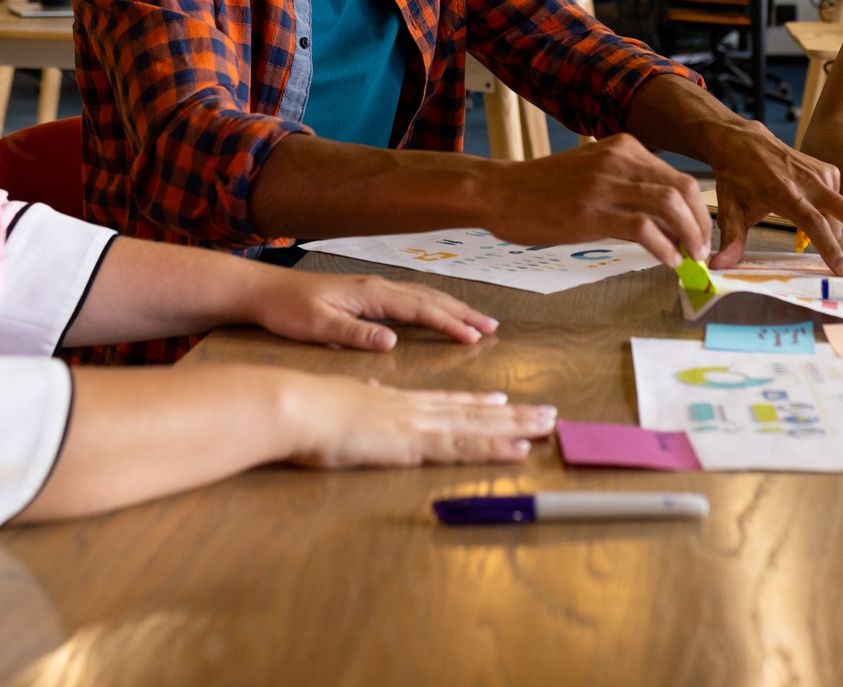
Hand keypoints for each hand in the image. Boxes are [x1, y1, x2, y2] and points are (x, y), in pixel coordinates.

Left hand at [245, 269, 499, 350]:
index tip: (475, 337)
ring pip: (423, 295)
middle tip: (493, 327)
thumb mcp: (318, 327)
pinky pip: (411, 297)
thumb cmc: (288, 310)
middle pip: (430, 298)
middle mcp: (378, 287)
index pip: (420, 309)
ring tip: (478, 320)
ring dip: (453, 307)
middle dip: (463, 312)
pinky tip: (439, 312)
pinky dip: (433, 304)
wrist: (264, 290)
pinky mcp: (367, 293)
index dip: (449, 323)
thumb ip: (355, 334)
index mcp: (371, 295)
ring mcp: (374, 288)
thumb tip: (392, 342)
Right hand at [286, 375, 557, 468]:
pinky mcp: (414, 444)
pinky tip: (519, 450)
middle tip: (546, 412)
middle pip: (474, 410)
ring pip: (478, 425)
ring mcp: (418, 424)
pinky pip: (464, 448)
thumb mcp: (342, 401)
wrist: (296, 406)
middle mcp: (415, 409)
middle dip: (513, 413)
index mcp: (397, 402)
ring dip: (516, 426)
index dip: (479, 400)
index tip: (504, 398)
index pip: (447, 401)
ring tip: (546, 425)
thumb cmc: (308, 410)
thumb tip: (369, 393)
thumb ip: (361, 399)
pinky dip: (494, 448)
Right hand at [479, 134, 711, 264]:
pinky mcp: (592, 211)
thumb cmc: (543, 188)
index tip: (699, 235)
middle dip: (700, 223)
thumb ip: (629, 187)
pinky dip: (664, 248)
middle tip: (702, 251)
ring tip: (691, 260)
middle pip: (682, 187)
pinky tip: (667, 262)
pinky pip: (644, 227)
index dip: (696, 209)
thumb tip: (668, 224)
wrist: (500, 191)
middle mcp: (619, 159)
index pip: (677, 176)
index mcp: (623, 147)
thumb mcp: (593, 173)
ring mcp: (606, 184)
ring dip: (689, 236)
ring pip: (669, 204)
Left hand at [701, 122, 842, 275]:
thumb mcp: (730, 209)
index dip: (831, 250)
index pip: (815, 225)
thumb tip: (717, 267)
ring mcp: (824, 174)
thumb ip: (730, 241)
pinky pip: (841, 201)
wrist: (741, 140)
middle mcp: (811, 183)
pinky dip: (839, 218)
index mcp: (787, 194)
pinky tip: (827, 223)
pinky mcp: (830, 171)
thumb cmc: (736, 176)